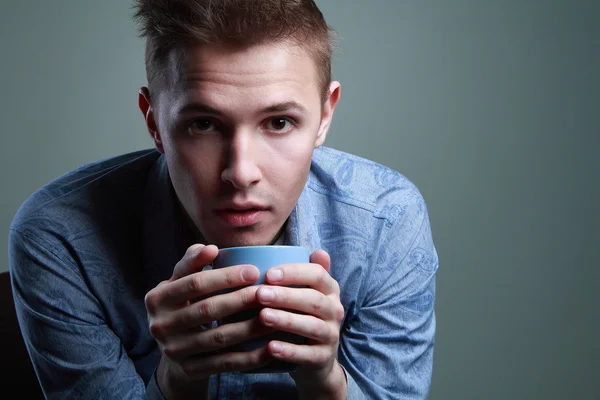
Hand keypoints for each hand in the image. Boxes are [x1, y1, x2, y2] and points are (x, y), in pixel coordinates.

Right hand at [144, 244, 274, 398]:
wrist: (173, 351)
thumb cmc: (183, 305)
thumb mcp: (178, 283)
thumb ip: (191, 263)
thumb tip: (209, 248)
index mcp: (157, 298)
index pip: (194, 283)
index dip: (225, 276)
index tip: (254, 270)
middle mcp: (161, 325)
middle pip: (207, 309)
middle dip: (241, 299)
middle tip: (267, 291)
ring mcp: (174, 350)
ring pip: (218, 337)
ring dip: (250, 327)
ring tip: (274, 315)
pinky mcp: (190, 370)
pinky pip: (225, 364)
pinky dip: (250, 357)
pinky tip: (270, 347)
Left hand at [255, 250, 347, 398]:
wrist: (315, 361)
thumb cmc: (302, 317)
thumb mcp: (304, 293)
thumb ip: (303, 273)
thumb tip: (317, 251)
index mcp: (329, 290)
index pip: (317, 274)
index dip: (294, 272)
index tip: (268, 274)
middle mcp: (335, 310)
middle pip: (313, 300)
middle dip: (286, 295)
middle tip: (259, 294)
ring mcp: (331, 335)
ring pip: (311, 326)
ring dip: (286, 320)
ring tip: (262, 317)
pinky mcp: (323, 359)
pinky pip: (308, 355)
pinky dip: (289, 351)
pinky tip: (270, 348)